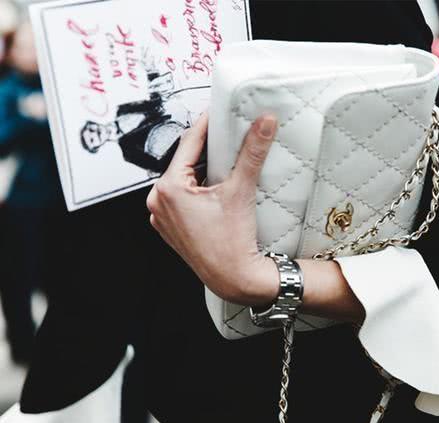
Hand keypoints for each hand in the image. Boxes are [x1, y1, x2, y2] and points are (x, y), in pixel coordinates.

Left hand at [146, 113, 279, 306]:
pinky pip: (182, 200)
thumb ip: (252, 152)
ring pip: (183, 181)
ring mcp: (162, 218)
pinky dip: (197, 190)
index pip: (189, 144)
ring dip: (202, 169)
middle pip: (185, 163)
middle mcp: (158, 203)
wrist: (235, 279)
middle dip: (206, 149)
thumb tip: (264, 122)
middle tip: (226, 135)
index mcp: (168, 189)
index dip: (206, 125)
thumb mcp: (242, 190)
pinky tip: (215, 188)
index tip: (218, 112)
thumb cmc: (232, 242)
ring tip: (224, 161)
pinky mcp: (171, 229)